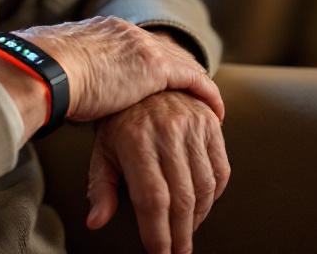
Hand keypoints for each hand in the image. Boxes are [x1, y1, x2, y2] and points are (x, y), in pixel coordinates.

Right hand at [14, 16, 223, 122]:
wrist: (45, 69)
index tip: (155, 77)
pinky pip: (194, 80)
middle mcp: (126, 32)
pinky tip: (216, 112)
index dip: (149, 61)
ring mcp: (143, 47)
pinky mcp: (156, 67)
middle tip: (192, 89)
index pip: (134, 44)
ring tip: (207, 104)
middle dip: (178, 68)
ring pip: (182, 63)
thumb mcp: (55, 68)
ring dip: (195, 84)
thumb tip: (50, 84)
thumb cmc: (40, 74)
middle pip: (163, 49)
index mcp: (101, 30)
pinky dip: (207, 95)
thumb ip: (63, 72)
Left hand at [85, 91, 229, 253]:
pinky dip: (215, 194)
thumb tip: (96, 222)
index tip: (159, 253)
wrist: (143, 79)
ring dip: (199, 218)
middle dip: (181, 234)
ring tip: (187, 231)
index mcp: (135, 140)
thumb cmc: (119, 121)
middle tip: (178, 252)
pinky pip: (221, 169)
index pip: (152, 198)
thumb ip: (100, 187)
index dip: (158, 231)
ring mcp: (192, 125)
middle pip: (182, 197)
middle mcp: (166, 131)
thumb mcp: (103, 150)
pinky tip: (202, 205)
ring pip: (205, 187)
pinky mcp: (210, 124)